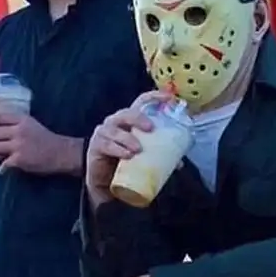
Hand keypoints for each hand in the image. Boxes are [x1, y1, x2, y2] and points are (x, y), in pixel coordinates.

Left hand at [0, 112, 78, 174]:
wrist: (62, 153)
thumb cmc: (48, 139)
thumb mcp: (33, 125)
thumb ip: (18, 125)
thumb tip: (0, 131)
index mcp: (22, 120)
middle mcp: (18, 131)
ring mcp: (18, 145)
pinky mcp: (19, 159)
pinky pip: (2, 164)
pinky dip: (1, 168)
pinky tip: (2, 170)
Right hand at [86, 91, 170, 205]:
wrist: (104, 179)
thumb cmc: (125, 161)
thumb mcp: (143, 155)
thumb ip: (158, 155)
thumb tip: (179, 163)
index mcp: (130, 121)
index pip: (141, 102)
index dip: (154, 97)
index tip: (169, 97)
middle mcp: (116, 122)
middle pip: (126, 113)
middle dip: (138, 118)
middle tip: (150, 128)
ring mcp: (104, 132)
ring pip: (115, 129)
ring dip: (127, 138)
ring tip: (138, 149)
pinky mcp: (96, 146)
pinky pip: (106, 145)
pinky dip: (117, 149)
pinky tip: (127, 156)